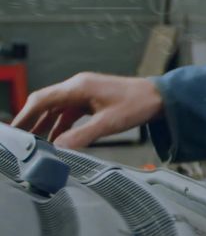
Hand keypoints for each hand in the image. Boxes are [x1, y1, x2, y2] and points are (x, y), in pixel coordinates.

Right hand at [12, 73, 163, 148]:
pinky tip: (56, 139)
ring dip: (45, 124)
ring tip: (34, 142)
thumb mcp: (109, 123)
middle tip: (19, 138)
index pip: (42, 100)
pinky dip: (61, 125)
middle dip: (31, 121)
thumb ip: (82, 136)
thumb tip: (59, 148)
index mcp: (78, 87)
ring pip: (57, 108)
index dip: (25, 115)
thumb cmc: (138, 104)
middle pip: (45, 103)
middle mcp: (78, 86)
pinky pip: (69, 112)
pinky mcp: (92, 100)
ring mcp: (84, 93)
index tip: (14, 130)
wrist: (160, 97)